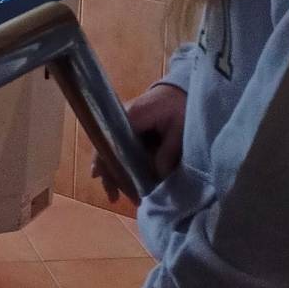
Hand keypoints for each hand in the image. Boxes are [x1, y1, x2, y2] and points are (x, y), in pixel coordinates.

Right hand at [91, 83, 187, 201]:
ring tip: (115, 196)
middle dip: (109, 175)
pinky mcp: (128, 129)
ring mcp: (122, 124)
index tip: (105, 181)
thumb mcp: (180, 130)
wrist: (183, 90)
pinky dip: (118, 165)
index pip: (113, 141)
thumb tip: (156, 178)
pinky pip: (118, 148)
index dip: (107, 162)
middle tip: (114, 197)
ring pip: (111, 151)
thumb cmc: (182, 107)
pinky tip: (118, 182)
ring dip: (113, 173)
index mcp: (132, 117)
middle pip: (107, 149)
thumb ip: (168, 152)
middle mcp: (121, 120)